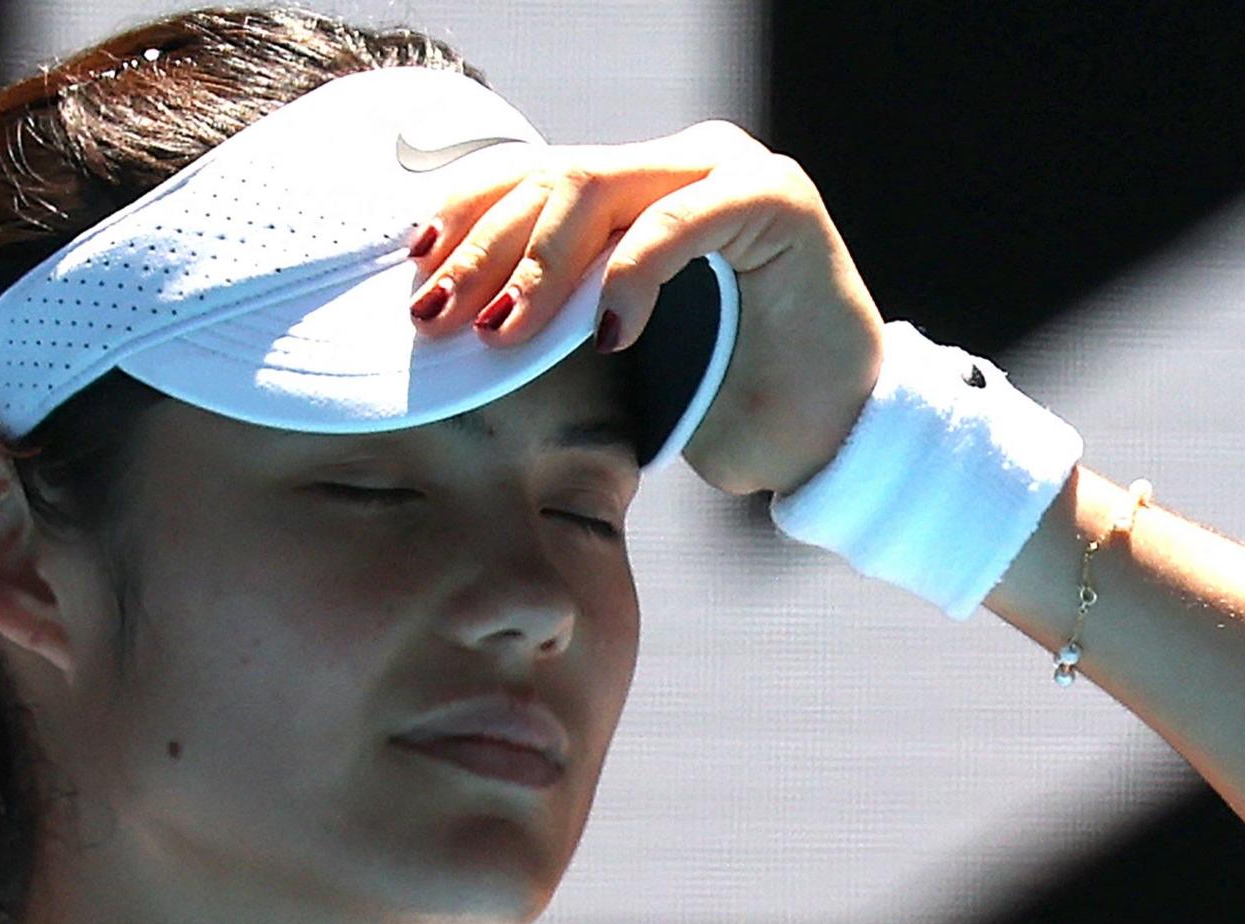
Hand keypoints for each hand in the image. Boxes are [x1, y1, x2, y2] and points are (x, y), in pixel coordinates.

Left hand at [406, 121, 885, 498]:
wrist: (831, 439)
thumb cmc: (726, 403)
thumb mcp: (621, 353)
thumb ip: (562, 312)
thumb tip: (459, 320)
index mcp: (643, 188)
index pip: (535, 177)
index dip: (468, 215)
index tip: (413, 267)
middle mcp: (682, 164)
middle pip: (554, 179)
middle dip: (484, 248)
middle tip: (438, 314)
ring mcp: (729, 172)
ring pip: (602, 190)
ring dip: (538, 264)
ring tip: (502, 330)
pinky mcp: (774, 199)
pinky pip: (676, 221)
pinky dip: (631, 274)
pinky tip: (607, 331)